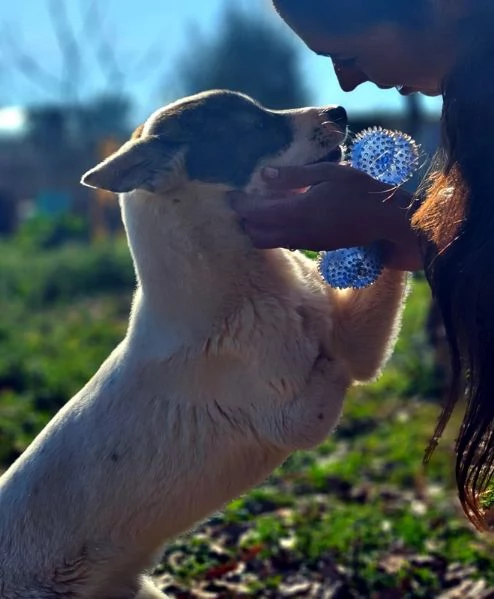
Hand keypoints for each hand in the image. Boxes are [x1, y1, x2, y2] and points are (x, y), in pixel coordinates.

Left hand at [229, 163, 422, 271]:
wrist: (388, 223)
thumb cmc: (362, 192)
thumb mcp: (329, 174)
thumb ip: (294, 176)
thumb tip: (263, 174)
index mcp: (298, 211)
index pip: (256, 212)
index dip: (240, 204)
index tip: (230, 194)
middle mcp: (297, 232)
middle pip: (255, 234)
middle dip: (243, 221)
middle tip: (238, 204)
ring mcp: (305, 242)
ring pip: (267, 242)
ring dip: (255, 229)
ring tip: (252, 211)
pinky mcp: (314, 246)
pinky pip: (283, 243)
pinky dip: (271, 233)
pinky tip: (274, 219)